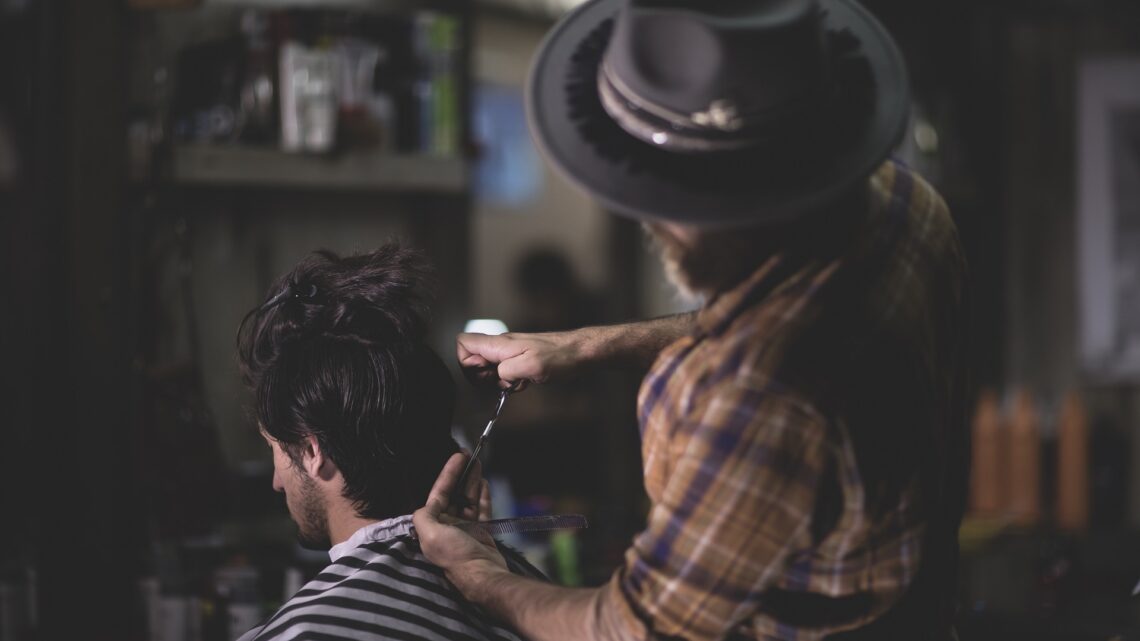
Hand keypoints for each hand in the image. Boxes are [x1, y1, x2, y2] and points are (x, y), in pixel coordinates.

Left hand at [414, 453, 508, 593]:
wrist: (484, 576)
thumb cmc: (455, 555)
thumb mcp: (431, 534)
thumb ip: (423, 516)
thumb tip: (423, 507)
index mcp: (433, 527)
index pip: (439, 495)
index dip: (448, 475)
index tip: (458, 457)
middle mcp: (448, 528)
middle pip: (454, 495)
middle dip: (460, 476)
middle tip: (469, 456)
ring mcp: (466, 530)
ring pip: (468, 500)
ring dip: (472, 482)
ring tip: (478, 464)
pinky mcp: (482, 533)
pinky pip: (481, 510)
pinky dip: (483, 496)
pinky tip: (484, 483)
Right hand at [457, 331, 585, 390]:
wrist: (580, 352)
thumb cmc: (560, 356)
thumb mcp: (532, 366)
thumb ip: (506, 370)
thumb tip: (496, 375)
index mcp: (500, 344)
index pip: (463, 343)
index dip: (466, 363)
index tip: (483, 375)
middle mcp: (501, 346)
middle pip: (473, 359)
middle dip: (483, 377)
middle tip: (502, 381)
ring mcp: (510, 352)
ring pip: (489, 368)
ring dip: (498, 381)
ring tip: (517, 381)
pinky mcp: (519, 359)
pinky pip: (504, 372)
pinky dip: (510, 381)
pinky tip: (525, 382)